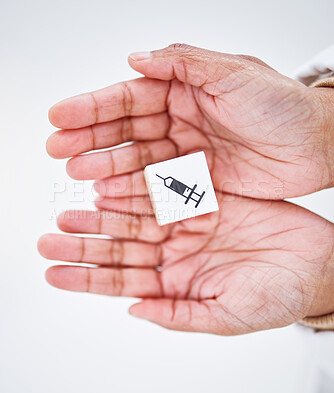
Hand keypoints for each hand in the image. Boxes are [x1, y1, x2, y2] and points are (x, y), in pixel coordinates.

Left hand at [38, 193, 333, 334]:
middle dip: (86, 243)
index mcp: (177, 283)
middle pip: (120, 246)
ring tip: (73, 211)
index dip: (87, 278)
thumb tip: (135, 311)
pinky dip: (139, 190)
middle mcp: (176, 252)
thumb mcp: (227, 315)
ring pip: (135, 217)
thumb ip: (178, 315)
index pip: (121, 282)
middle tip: (53, 236)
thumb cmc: (279, 296)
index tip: (54, 272)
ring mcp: (188, 223)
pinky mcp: (204, 198)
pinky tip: (113, 187)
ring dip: (104, 214)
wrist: (316, 263)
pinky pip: (165, 191)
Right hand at [47, 44, 333, 199]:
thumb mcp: (234, 73)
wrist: (317, 145)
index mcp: (185, 90)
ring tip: (78, 173)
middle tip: (59, 150)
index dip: (93, 107)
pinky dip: (135, 191)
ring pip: (138, 160)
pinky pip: (160, 187)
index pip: (130, 97)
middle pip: (126, 130)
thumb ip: (183, 64)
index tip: (61, 116)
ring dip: (107, 167)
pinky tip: (112, 194)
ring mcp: (187, 153)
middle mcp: (181, 121)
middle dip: (92, 139)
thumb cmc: (283, 106)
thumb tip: (136, 58)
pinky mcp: (198, 181)